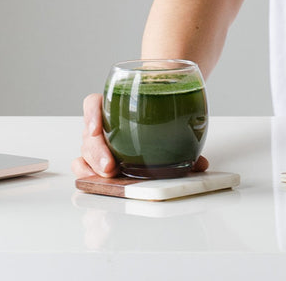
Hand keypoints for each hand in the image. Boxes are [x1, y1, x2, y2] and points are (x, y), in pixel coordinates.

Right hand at [71, 93, 208, 177]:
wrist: (158, 115)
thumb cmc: (159, 117)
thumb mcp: (167, 120)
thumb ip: (182, 139)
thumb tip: (200, 164)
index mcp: (114, 105)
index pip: (93, 104)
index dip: (92, 115)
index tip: (96, 130)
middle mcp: (103, 123)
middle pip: (89, 135)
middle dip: (97, 153)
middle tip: (110, 167)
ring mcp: (99, 142)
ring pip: (85, 153)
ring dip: (91, 167)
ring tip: (106, 178)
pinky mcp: (98, 160)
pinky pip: (85, 166)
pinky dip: (87, 174)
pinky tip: (94, 182)